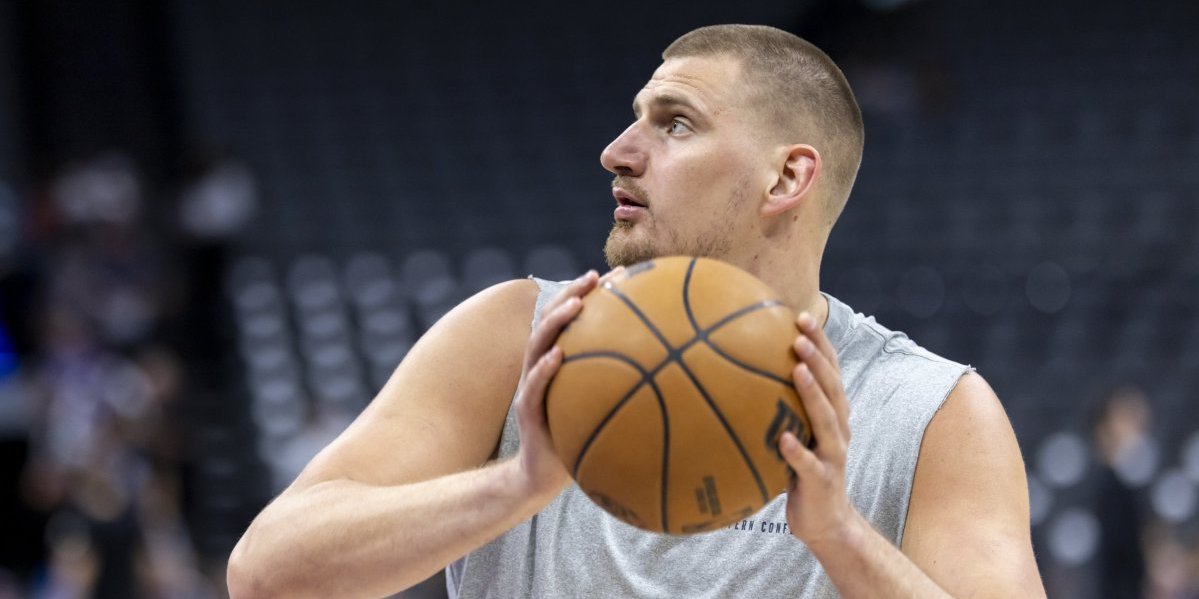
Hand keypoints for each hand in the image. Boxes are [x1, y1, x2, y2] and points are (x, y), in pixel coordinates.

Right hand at [511, 267, 623, 500]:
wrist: (543, 477)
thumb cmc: (580, 441)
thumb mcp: (606, 411)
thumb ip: (627, 391)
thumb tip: (679, 380)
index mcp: (563, 363)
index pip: (576, 320)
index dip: (595, 295)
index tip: (622, 275)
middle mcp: (544, 366)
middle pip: (554, 320)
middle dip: (574, 293)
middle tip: (596, 276)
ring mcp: (532, 386)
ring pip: (538, 344)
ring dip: (557, 321)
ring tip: (577, 304)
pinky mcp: (526, 410)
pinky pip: (534, 387)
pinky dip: (544, 369)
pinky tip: (557, 357)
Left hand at [781, 311, 858, 548]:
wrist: (826, 521)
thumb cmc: (801, 471)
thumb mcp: (792, 433)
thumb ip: (777, 407)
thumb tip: (734, 375)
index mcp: (832, 414)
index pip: (830, 372)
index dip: (820, 344)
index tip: (800, 315)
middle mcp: (838, 429)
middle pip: (833, 387)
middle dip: (818, 357)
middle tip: (799, 333)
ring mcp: (833, 455)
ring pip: (827, 420)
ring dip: (812, 393)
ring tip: (796, 369)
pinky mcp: (822, 481)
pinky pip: (809, 464)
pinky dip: (797, 451)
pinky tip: (783, 438)